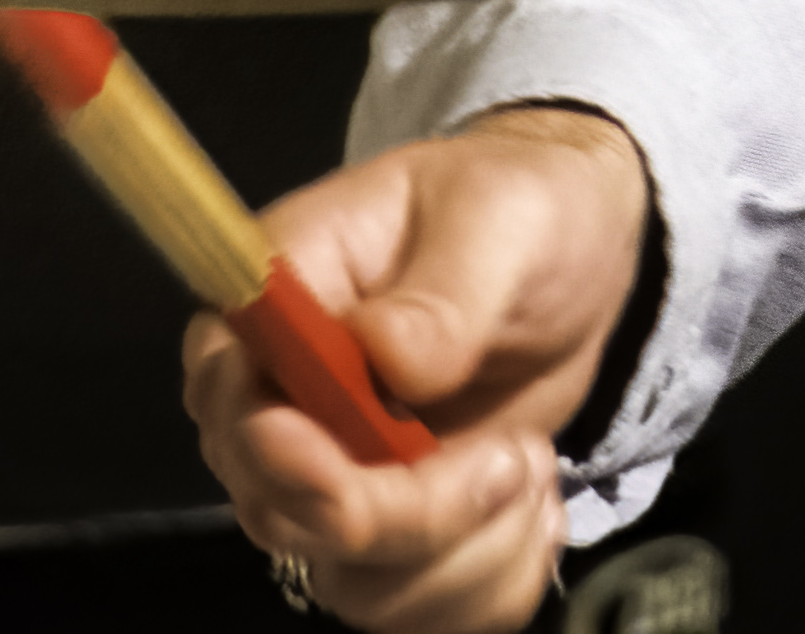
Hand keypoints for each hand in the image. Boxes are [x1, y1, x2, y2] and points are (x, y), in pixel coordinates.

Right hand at [183, 103, 651, 629]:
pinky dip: (491, 577)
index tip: (352, 471)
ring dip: (463, 551)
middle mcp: (281, 409)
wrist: (574, 251)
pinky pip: (417, 610)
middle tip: (511, 459)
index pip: (230, 404)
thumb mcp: (500, 221)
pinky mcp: (390, 535)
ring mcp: (331, 483)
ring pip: (355, 584)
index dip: (281, 457)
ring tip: (529, 465)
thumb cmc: (519, 211)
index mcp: (275, 307)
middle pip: (288, 515)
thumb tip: (381, 354)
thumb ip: (441, 296)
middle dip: (408, 515)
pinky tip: (532, 504)